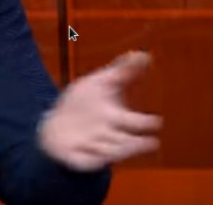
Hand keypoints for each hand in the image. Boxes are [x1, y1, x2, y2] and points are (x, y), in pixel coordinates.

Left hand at [38, 51, 161, 171]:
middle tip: (144, 142)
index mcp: (119, 118)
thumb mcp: (102, 82)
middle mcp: (112, 136)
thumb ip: (122, 70)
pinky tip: (89, 147)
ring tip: (111, 140)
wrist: (57, 126)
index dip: (146, 122)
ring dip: (111, 146)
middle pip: (128, 141)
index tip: (155, 121)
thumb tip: (144, 53)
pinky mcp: (81, 159)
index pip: (138, 122)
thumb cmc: (85, 105)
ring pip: (111, 151)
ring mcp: (96, 149)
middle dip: (135, 143)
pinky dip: (90, 155)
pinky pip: (88, 160)